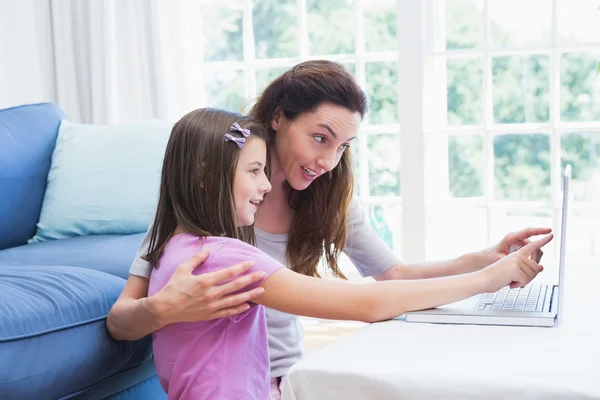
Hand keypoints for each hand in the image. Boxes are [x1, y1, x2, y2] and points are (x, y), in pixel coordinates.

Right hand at [148, 248, 266, 324]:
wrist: (164, 308)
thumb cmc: (172, 287)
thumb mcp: (182, 269)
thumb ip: (196, 258)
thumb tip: (208, 248)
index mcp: (205, 281)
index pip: (228, 273)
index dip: (242, 267)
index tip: (251, 262)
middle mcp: (210, 294)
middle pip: (236, 286)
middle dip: (251, 279)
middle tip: (263, 274)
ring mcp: (211, 306)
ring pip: (235, 300)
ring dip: (250, 294)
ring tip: (262, 290)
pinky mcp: (210, 315)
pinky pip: (228, 312)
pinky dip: (239, 309)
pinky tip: (248, 305)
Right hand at [477, 233, 553, 292]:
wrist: (483, 279)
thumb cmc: (497, 276)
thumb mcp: (514, 270)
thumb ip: (528, 267)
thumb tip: (541, 267)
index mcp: (516, 253)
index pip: (532, 246)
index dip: (543, 240)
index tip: (551, 235)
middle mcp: (517, 255)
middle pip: (536, 266)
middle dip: (530, 276)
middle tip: (518, 279)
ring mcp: (516, 260)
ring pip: (532, 275)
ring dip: (523, 281)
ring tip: (512, 280)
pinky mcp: (515, 268)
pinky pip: (526, 280)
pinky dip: (519, 285)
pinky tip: (510, 282)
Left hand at [481, 227, 551, 266]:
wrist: (486, 260)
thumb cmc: (490, 257)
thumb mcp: (498, 258)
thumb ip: (509, 259)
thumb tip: (519, 261)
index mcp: (512, 238)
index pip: (528, 232)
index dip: (540, 231)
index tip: (549, 231)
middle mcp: (518, 241)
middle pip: (535, 246)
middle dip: (536, 258)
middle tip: (534, 268)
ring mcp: (521, 247)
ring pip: (536, 253)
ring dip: (535, 263)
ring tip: (529, 273)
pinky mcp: (522, 253)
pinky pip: (532, 258)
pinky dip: (532, 265)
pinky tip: (528, 273)